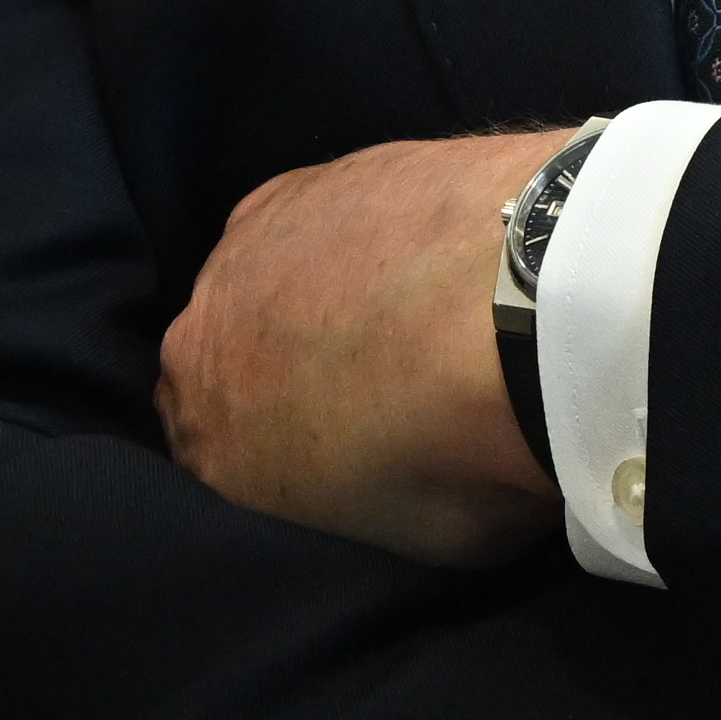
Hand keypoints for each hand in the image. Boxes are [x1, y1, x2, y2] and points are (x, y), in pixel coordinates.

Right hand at [154, 126, 572, 565]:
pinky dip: (370, 236)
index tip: (351, 448)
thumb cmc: (467, 449)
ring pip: (269, 282)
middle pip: (237, 361)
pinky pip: (319, 220)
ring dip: (327, 294)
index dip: (287, 451)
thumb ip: (364, 504)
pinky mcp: (307, 178)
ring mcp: (246, 246)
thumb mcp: (409, 540)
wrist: (519, 310)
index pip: (224, 458)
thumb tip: (396, 478)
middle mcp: (201, 342)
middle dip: (293, 368)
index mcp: (211, 447)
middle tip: (388, 378)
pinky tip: (436, 248)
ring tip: (421, 307)